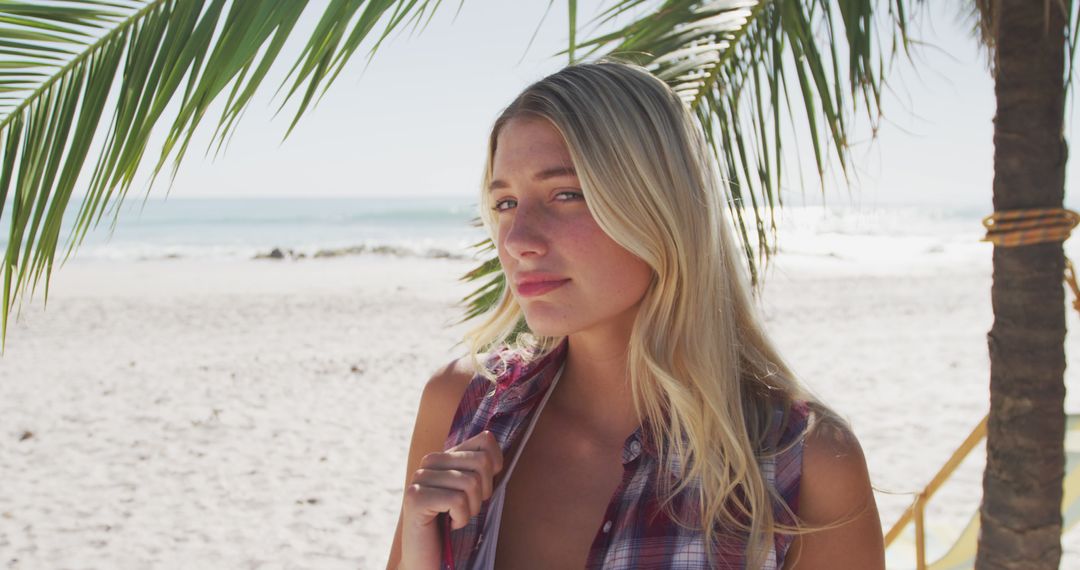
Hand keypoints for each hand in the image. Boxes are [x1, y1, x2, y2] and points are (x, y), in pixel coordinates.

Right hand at [397, 430, 503, 568]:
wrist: (428, 557)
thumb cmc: (453, 524)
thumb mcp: (472, 491)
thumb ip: (479, 465)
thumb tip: (492, 437)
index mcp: (445, 455)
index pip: (485, 440)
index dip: (494, 467)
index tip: (481, 489)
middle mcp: (429, 461)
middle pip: (481, 462)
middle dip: (483, 492)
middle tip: (467, 508)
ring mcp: (420, 478)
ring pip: (470, 483)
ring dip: (470, 509)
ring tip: (456, 517)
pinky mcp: (415, 498)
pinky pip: (457, 501)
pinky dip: (461, 519)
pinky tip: (448, 524)